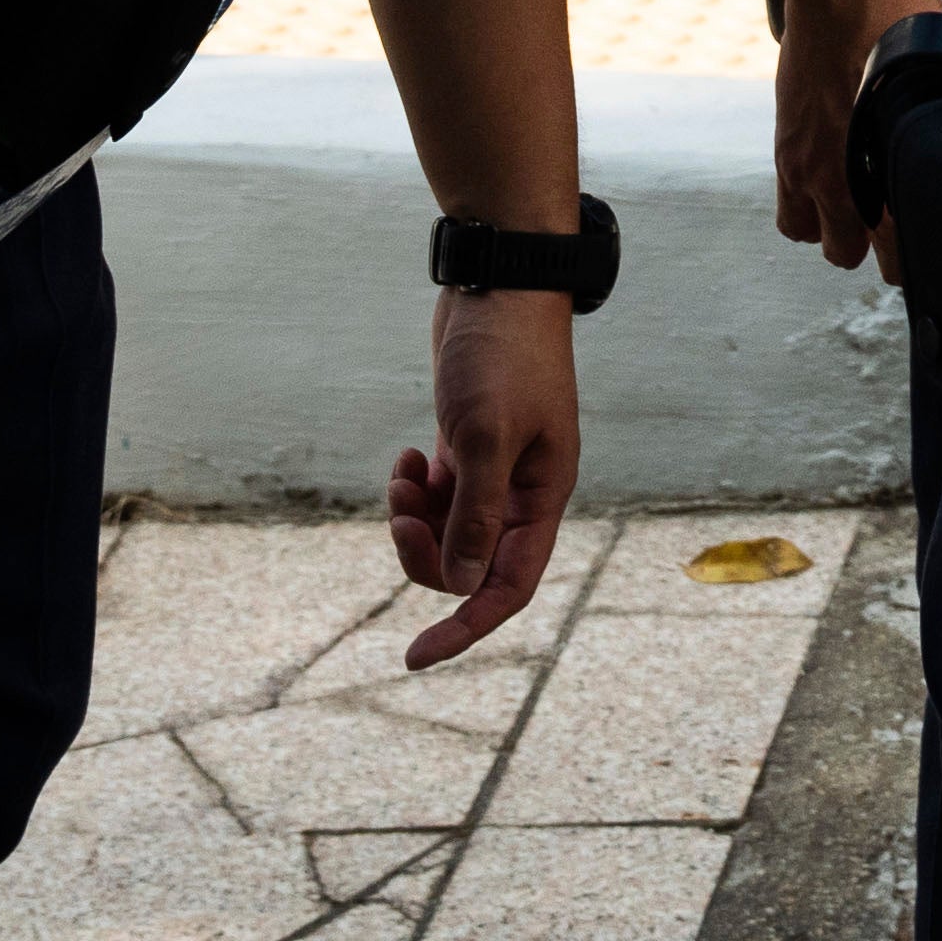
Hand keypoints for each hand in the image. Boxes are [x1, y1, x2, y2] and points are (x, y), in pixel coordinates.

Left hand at [390, 283, 584, 665]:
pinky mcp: (470, 444)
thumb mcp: (483, 436)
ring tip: (401, 475)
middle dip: (425, 552)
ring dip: (414, 518)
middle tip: (399, 515)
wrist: (499, 284)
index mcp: (542, 495)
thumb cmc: (500, 355)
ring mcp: (496, 467)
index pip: (508, 586)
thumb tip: (460, 584)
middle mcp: (523, 490)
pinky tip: (406, 456)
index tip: (415, 657)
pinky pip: (439, 497)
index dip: (466, 626)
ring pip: (449, 531)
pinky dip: (415, 489)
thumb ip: (475, 514)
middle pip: (470, 563)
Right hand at [771, 0, 941, 266]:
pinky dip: (806, 207)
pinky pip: (789, 208)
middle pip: (852, 255)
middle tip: (894, 222)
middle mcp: (841, 180)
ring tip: (860, 206)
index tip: (931, 243)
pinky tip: (831, 182)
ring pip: (816, 238)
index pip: (900, 255)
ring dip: (836, 230)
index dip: (918, 256)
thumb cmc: (903, 23)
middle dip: (875, 246)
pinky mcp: (785, 147)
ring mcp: (806, 167)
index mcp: (888, 171)